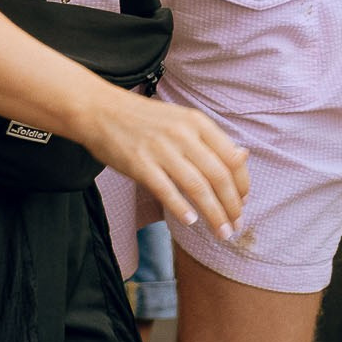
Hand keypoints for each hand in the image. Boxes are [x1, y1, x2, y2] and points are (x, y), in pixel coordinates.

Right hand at [86, 88, 249, 236]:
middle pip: (219, 177)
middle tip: (236, 226)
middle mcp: (182, 134)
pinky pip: (167, 191)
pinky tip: (191, 222)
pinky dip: (182, 209)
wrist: (98, 108)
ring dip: (214, 215)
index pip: (232, 158)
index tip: (242, 203)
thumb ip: (211, 139)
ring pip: (198, 188)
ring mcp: (160, 149)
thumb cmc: (141, 118)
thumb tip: (243, 157)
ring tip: (221, 233)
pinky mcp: (139, 164)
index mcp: (196, 121)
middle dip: (232, 206)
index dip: (242, 185)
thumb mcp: (181, 119)